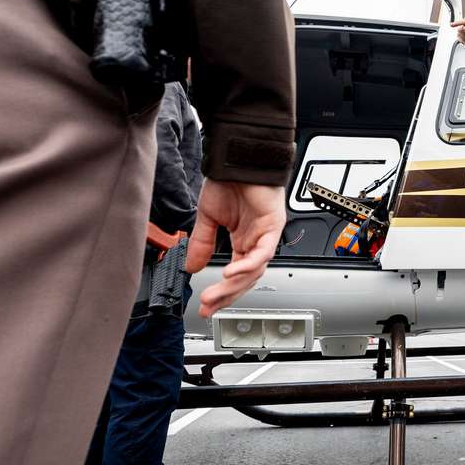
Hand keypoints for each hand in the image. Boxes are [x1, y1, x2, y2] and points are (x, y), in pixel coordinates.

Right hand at [185, 179, 285, 317]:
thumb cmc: (229, 181)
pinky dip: (247, 265)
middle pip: (245, 278)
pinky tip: (231, 273)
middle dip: (225, 295)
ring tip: (214, 294)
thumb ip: (202, 243)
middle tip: (207, 306)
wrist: (238, 158)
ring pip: (254, 269)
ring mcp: (266, 235)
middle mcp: (256, 241)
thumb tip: (191, 267)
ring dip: (233, 284)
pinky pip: (262, 252)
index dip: (221, 291)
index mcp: (243, 240)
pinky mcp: (273, 226)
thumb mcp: (208, 217)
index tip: (205, 305)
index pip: (235, 274)